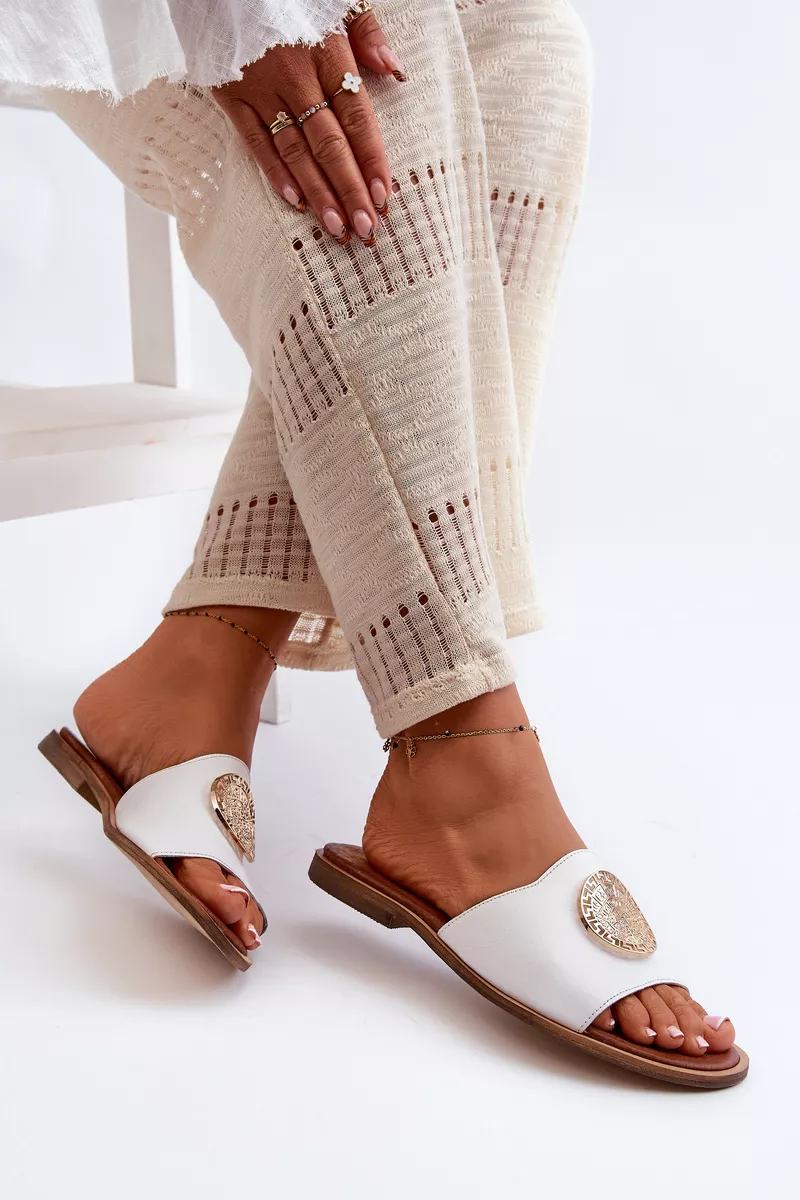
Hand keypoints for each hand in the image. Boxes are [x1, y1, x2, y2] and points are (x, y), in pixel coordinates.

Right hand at [211, 8, 406, 243]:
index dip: (372, 159)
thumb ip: (367, 34)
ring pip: (296, 151)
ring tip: (336, 227)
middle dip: (350, 190)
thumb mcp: (337, 0)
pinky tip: (295, 202)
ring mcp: (262, 89)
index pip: (357, 117)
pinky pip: (255, 142)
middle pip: (330, 144)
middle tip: (365, 228)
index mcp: (327, 52)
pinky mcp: (231, 95)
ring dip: (319, 193)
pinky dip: (275, 173)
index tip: (383, 196)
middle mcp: (296, 76)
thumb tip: (394, 71)